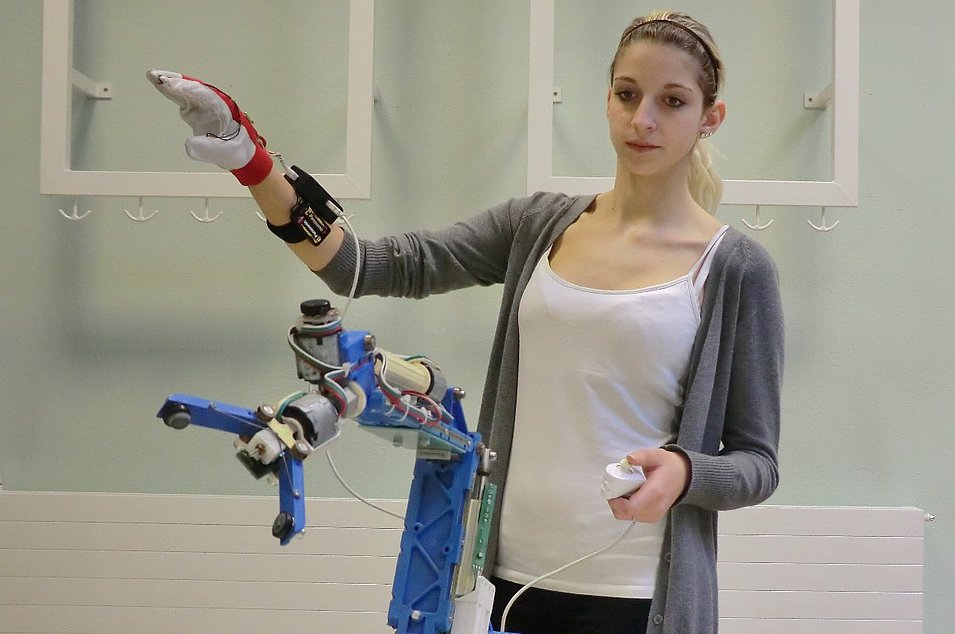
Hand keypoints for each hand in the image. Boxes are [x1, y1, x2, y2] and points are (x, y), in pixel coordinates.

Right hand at [146, 70, 272, 185]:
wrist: (244, 155)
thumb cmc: (238, 152)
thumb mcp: (225, 153)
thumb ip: (207, 149)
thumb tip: (188, 144)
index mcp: (225, 110)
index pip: (204, 96)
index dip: (187, 89)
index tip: (171, 84)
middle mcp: (216, 104)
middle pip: (195, 88)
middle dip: (176, 81)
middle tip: (155, 75)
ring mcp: (208, 106)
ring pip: (189, 91)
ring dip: (172, 84)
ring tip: (154, 77)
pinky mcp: (201, 111)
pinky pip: (186, 98)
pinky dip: (174, 92)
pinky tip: (161, 85)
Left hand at [607, 448, 689, 522]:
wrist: (683, 477)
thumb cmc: (669, 466)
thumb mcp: (656, 455)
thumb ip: (642, 456)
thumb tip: (628, 459)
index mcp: (655, 493)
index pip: (630, 507)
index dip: (616, 501)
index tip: (612, 489)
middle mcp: (655, 507)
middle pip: (626, 514)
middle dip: (616, 503)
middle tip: (616, 488)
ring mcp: (655, 515)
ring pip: (629, 517)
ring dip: (621, 506)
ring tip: (624, 491)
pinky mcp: (653, 517)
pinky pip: (634, 517)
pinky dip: (628, 509)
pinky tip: (630, 496)